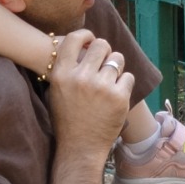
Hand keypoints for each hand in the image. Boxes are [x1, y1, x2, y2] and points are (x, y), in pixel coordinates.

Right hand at [45, 30, 131, 156]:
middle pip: (101, 45)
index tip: (90, 40)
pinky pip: (128, 76)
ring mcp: (101, 87)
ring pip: (117, 59)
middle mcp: (81, 77)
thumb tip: (82, 45)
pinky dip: (125, 84)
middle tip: (103, 63)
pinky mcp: (119, 97)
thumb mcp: (56, 92)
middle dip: (105, 51)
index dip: (85, 35)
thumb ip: (67, 69)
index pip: (74, 38)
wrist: (80, 148)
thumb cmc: (67, 119)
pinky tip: (116, 95)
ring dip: (116, 67)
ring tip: (110, 80)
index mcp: (61, 74)